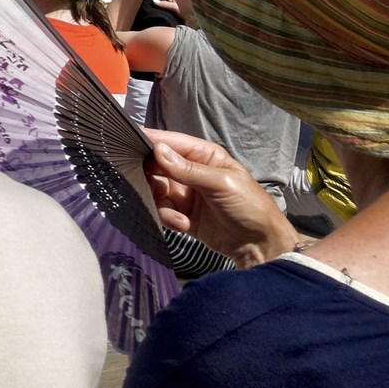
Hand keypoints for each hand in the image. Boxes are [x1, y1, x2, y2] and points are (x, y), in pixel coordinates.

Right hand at [141, 130, 298, 268]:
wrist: (259, 245)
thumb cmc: (249, 206)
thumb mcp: (221, 184)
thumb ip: (188, 169)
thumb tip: (157, 151)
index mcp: (204, 156)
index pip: (171, 143)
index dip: (151, 142)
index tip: (128, 144)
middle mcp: (191, 172)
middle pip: (157, 166)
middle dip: (151, 177)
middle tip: (152, 188)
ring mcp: (185, 193)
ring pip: (155, 189)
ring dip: (161, 202)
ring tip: (177, 215)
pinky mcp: (182, 214)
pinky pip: (163, 210)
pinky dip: (168, 218)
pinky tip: (183, 225)